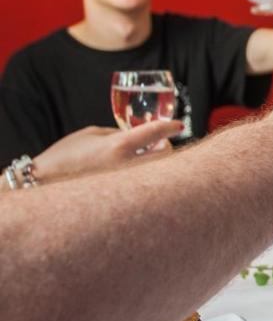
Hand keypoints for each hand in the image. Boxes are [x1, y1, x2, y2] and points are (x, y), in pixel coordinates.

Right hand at [34, 122, 183, 181]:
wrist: (45, 185)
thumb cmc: (65, 157)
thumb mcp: (91, 135)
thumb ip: (117, 133)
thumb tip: (136, 135)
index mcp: (119, 147)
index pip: (155, 132)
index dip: (170, 126)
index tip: (178, 124)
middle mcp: (129, 167)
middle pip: (166, 153)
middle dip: (166, 145)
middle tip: (159, 141)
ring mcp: (128, 184)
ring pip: (158, 171)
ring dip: (157, 161)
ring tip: (146, 156)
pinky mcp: (125, 196)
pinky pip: (144, 183)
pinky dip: (146, 175)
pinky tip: (135, 172)